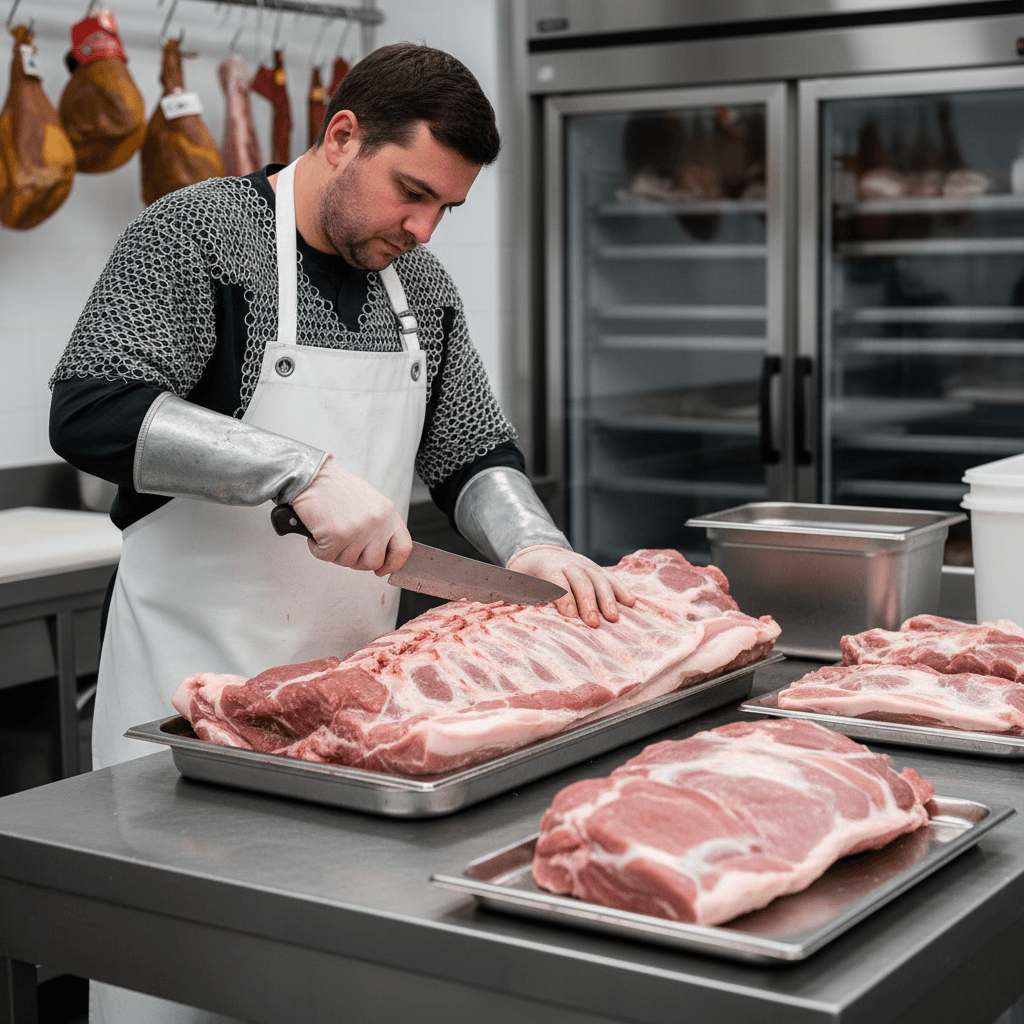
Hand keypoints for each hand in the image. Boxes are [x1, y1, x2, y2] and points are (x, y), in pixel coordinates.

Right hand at [290, 455, 411, 573]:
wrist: (311, 476)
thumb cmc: (337, 488)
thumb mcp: (371, 502)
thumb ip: (381, 526)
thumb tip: (383, 553)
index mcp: (388, 514)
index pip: (403, 548)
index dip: (393, 563)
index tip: (382, 569)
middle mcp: (376, 523)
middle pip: (373, 562)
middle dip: (357, 560)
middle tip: (344, 546)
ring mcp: (357, 530)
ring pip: (348, 562)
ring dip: (335, 552)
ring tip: (330, 530)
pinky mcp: (335, 536)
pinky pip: (326, 557)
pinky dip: (317, 548)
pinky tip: (318, 531)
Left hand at [505, 544, 635, 626]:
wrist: (539, 551)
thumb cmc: (524, 576)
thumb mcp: (513, 582)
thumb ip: (510, 596)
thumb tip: (492, 611)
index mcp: (545, 567)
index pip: (556, 581)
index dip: (563, 597)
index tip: (569, 616)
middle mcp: (568, 564)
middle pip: (580, 581)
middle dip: (587, 602)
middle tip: (592, 623)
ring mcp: (585, 565)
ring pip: (599, 579)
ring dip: (608, 599)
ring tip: (614, 618)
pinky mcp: (598, 570)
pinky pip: (612, 579)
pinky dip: (622, 590)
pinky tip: (631, 604)